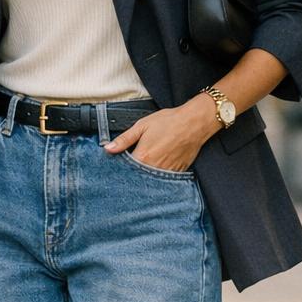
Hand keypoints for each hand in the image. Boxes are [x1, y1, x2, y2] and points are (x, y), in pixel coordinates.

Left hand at [102, 96, 220, 170]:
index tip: (117, 167)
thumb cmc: (169, 122)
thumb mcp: (142, 126)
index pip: (125, 170)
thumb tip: (108, 148)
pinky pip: (164, 179)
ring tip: (146, 168)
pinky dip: (159, 176)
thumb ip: (124, 139)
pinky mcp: (177, 172)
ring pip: (151, 180)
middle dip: (133, 174)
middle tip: (131, 169)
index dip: (120, 169)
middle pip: (138, 178)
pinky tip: (157, 169)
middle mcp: (154, 168)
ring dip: (146, 177)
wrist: (194, 122)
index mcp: (143, 157)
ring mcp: (167, 172)